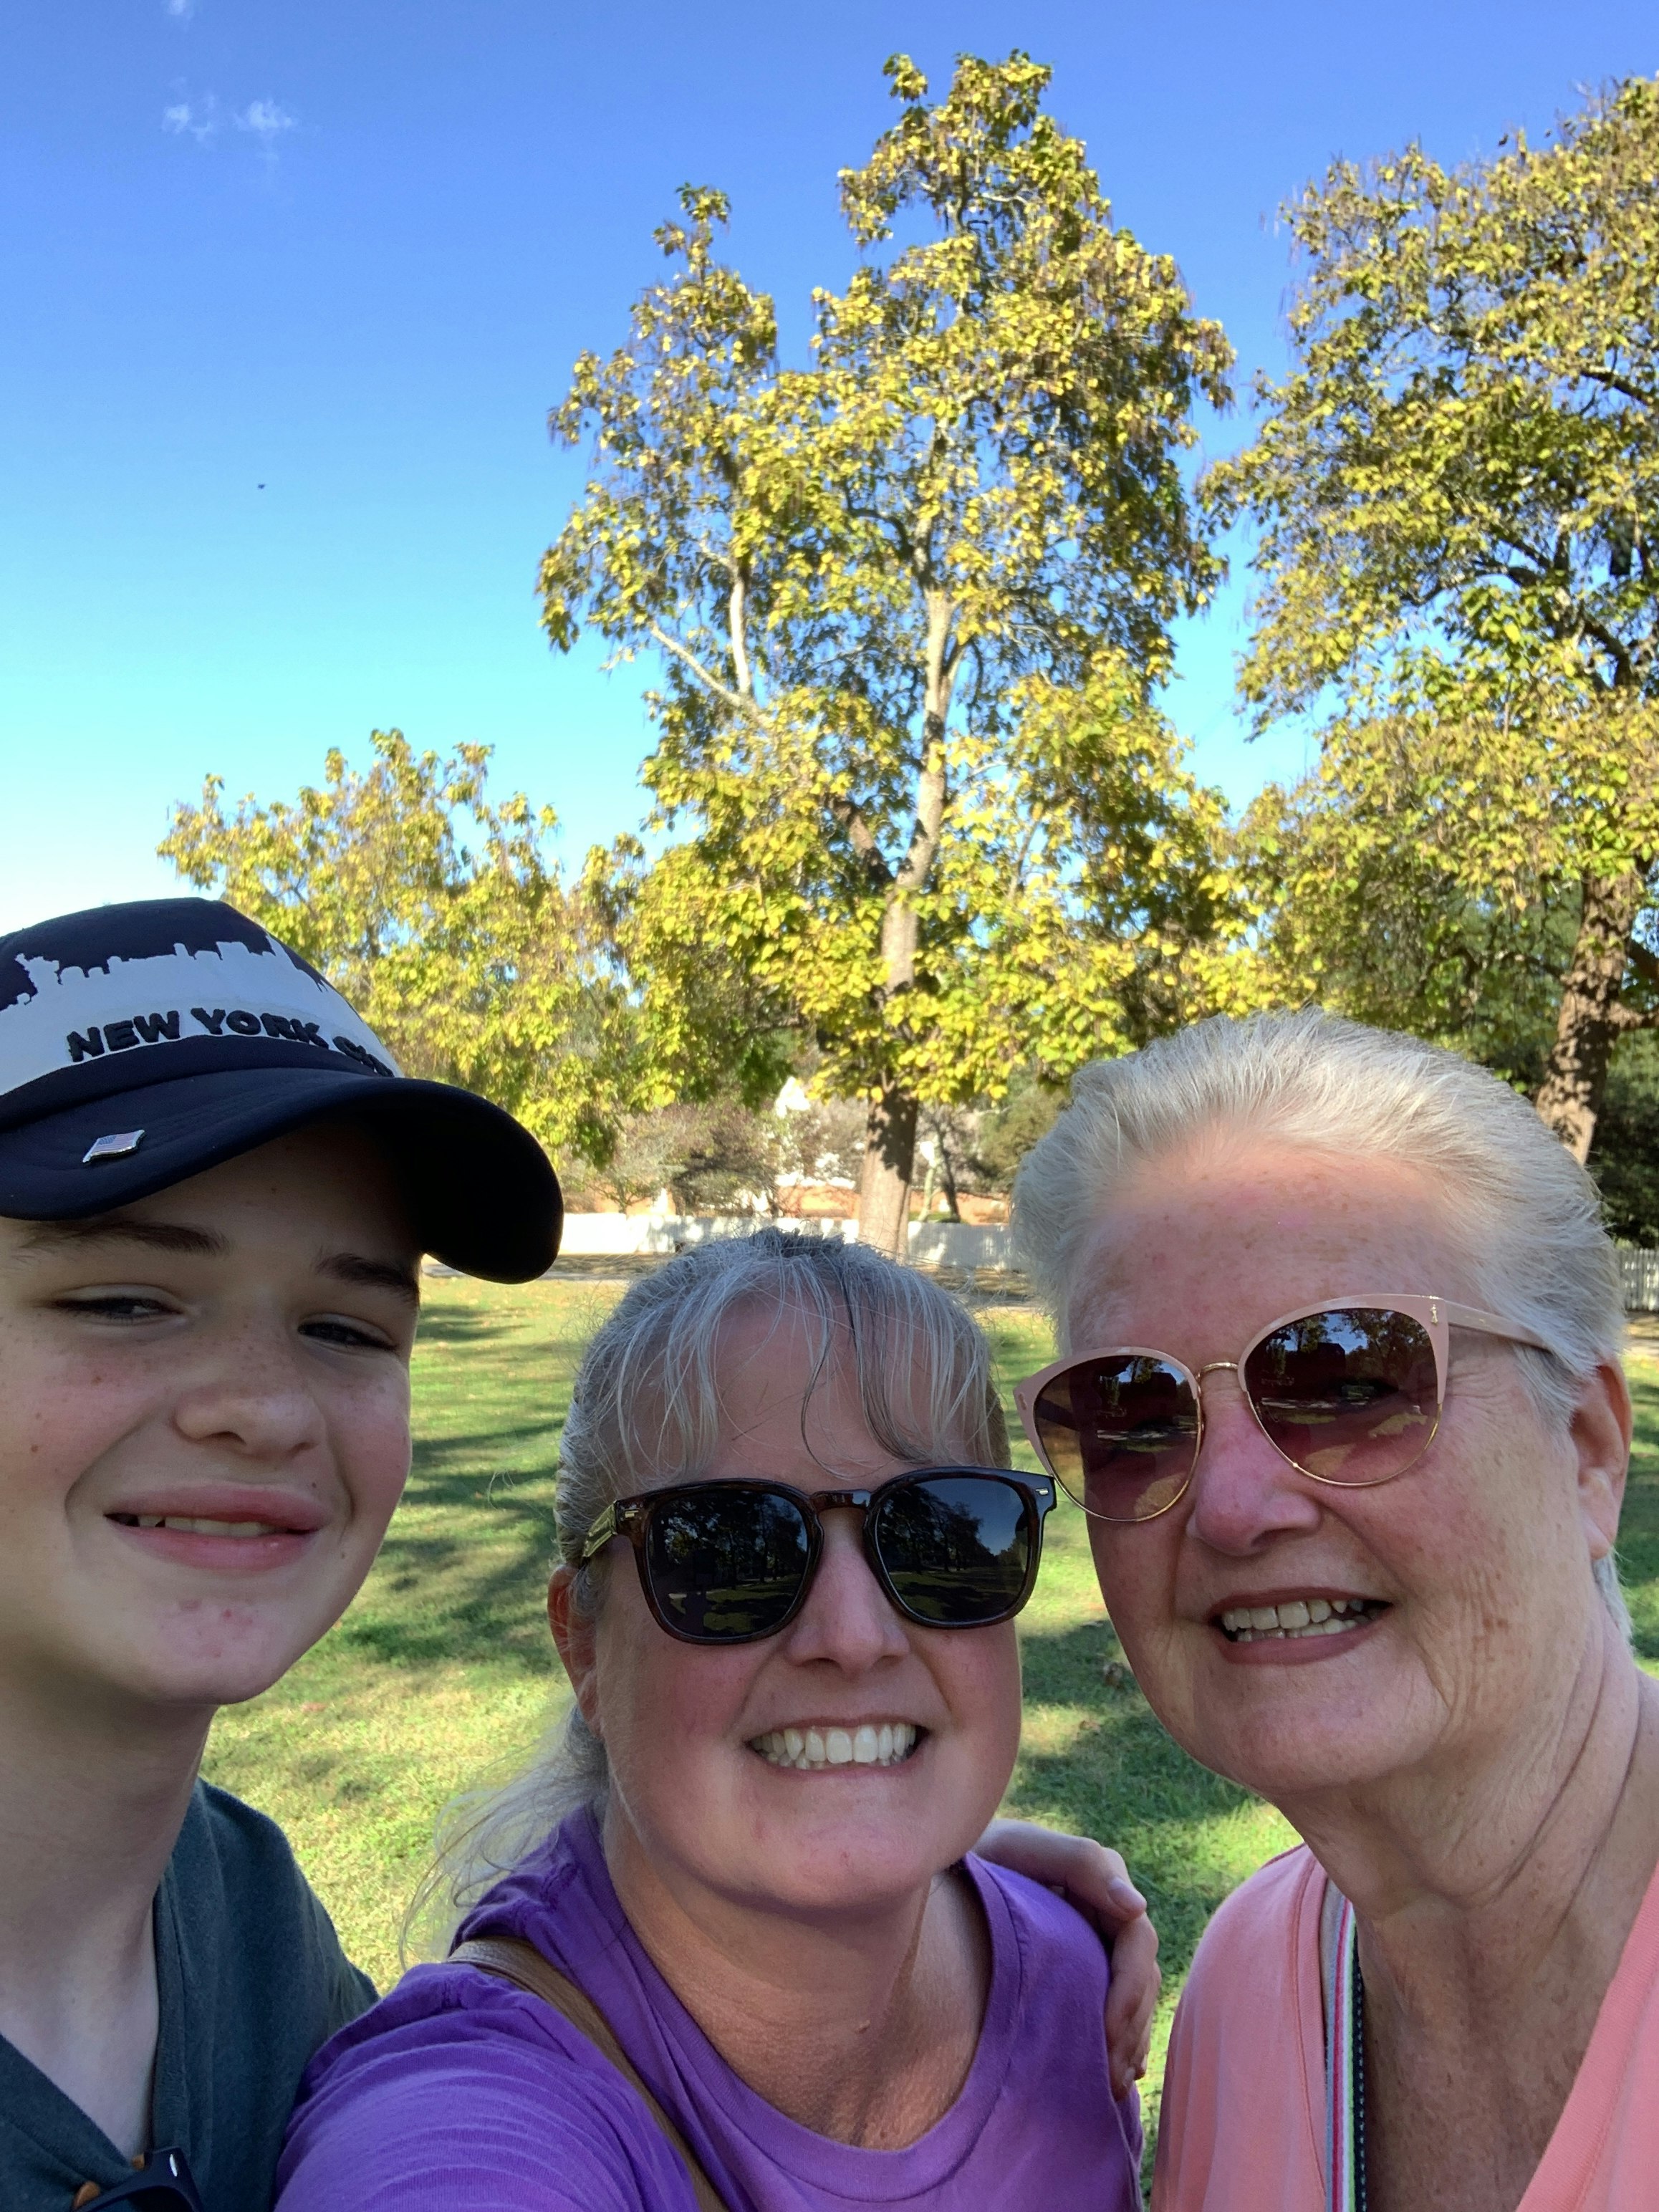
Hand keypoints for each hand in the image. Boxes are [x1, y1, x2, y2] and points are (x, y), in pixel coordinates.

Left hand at [974, 1818, 1158, 2100]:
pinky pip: (1119, 2009)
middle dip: (1130, 2028)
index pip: (1136, 1940)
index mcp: (1102, 1882)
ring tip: (1112, 2087)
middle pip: (1142, 1977)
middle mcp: (1108, 1914)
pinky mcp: (1085, 1968)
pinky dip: (1123, 2043)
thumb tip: (1136, 1906)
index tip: (1109, 2032)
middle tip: (1109, 2077)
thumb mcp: (1021, 1848)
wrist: (949, 1872)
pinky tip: (1116, 2077)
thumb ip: (1080, 1863)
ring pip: (1136, 1999)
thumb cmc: (982, 1855)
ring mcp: (1098, 1943)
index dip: (1130, 1988)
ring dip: (1130, 2044)